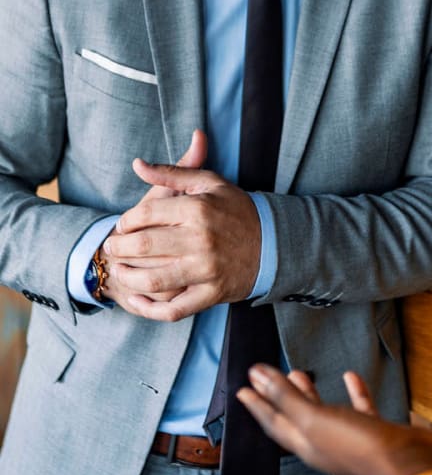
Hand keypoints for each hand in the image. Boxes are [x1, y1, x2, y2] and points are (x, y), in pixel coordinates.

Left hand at [102, 129, 261, 320]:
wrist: (275, 241)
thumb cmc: (236, 209)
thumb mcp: (208, 183)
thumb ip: (171, 173)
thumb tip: (137, 164)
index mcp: (199, 209)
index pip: (145, 215)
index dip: (126, 220)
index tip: (123, 225)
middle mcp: (201, 240)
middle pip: (142, 246)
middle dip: (119, 247)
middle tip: (112, 246)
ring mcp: (206, 269)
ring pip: (151, 280)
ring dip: (127, 276)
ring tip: (120, 269)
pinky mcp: (212, 293)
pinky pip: (173, 309)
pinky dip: (149, 309)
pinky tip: (137, 299)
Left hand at [237, 366, 431, 474]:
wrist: (405, 462)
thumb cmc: (357, 446)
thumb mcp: (314, 419)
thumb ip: (286, 398)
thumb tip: (257, 378)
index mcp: (305, 443)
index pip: (273, 421)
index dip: (257, 404)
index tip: (243, 386)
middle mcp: (323, 442)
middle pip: (294, 417)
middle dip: (278, 397)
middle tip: (266, 378)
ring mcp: (349, 437)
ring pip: (323, 412)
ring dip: (310, 393)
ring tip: (300, 373)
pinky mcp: (372, 430)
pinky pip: (358, 407)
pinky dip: (352, 392)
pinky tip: (351, 376)